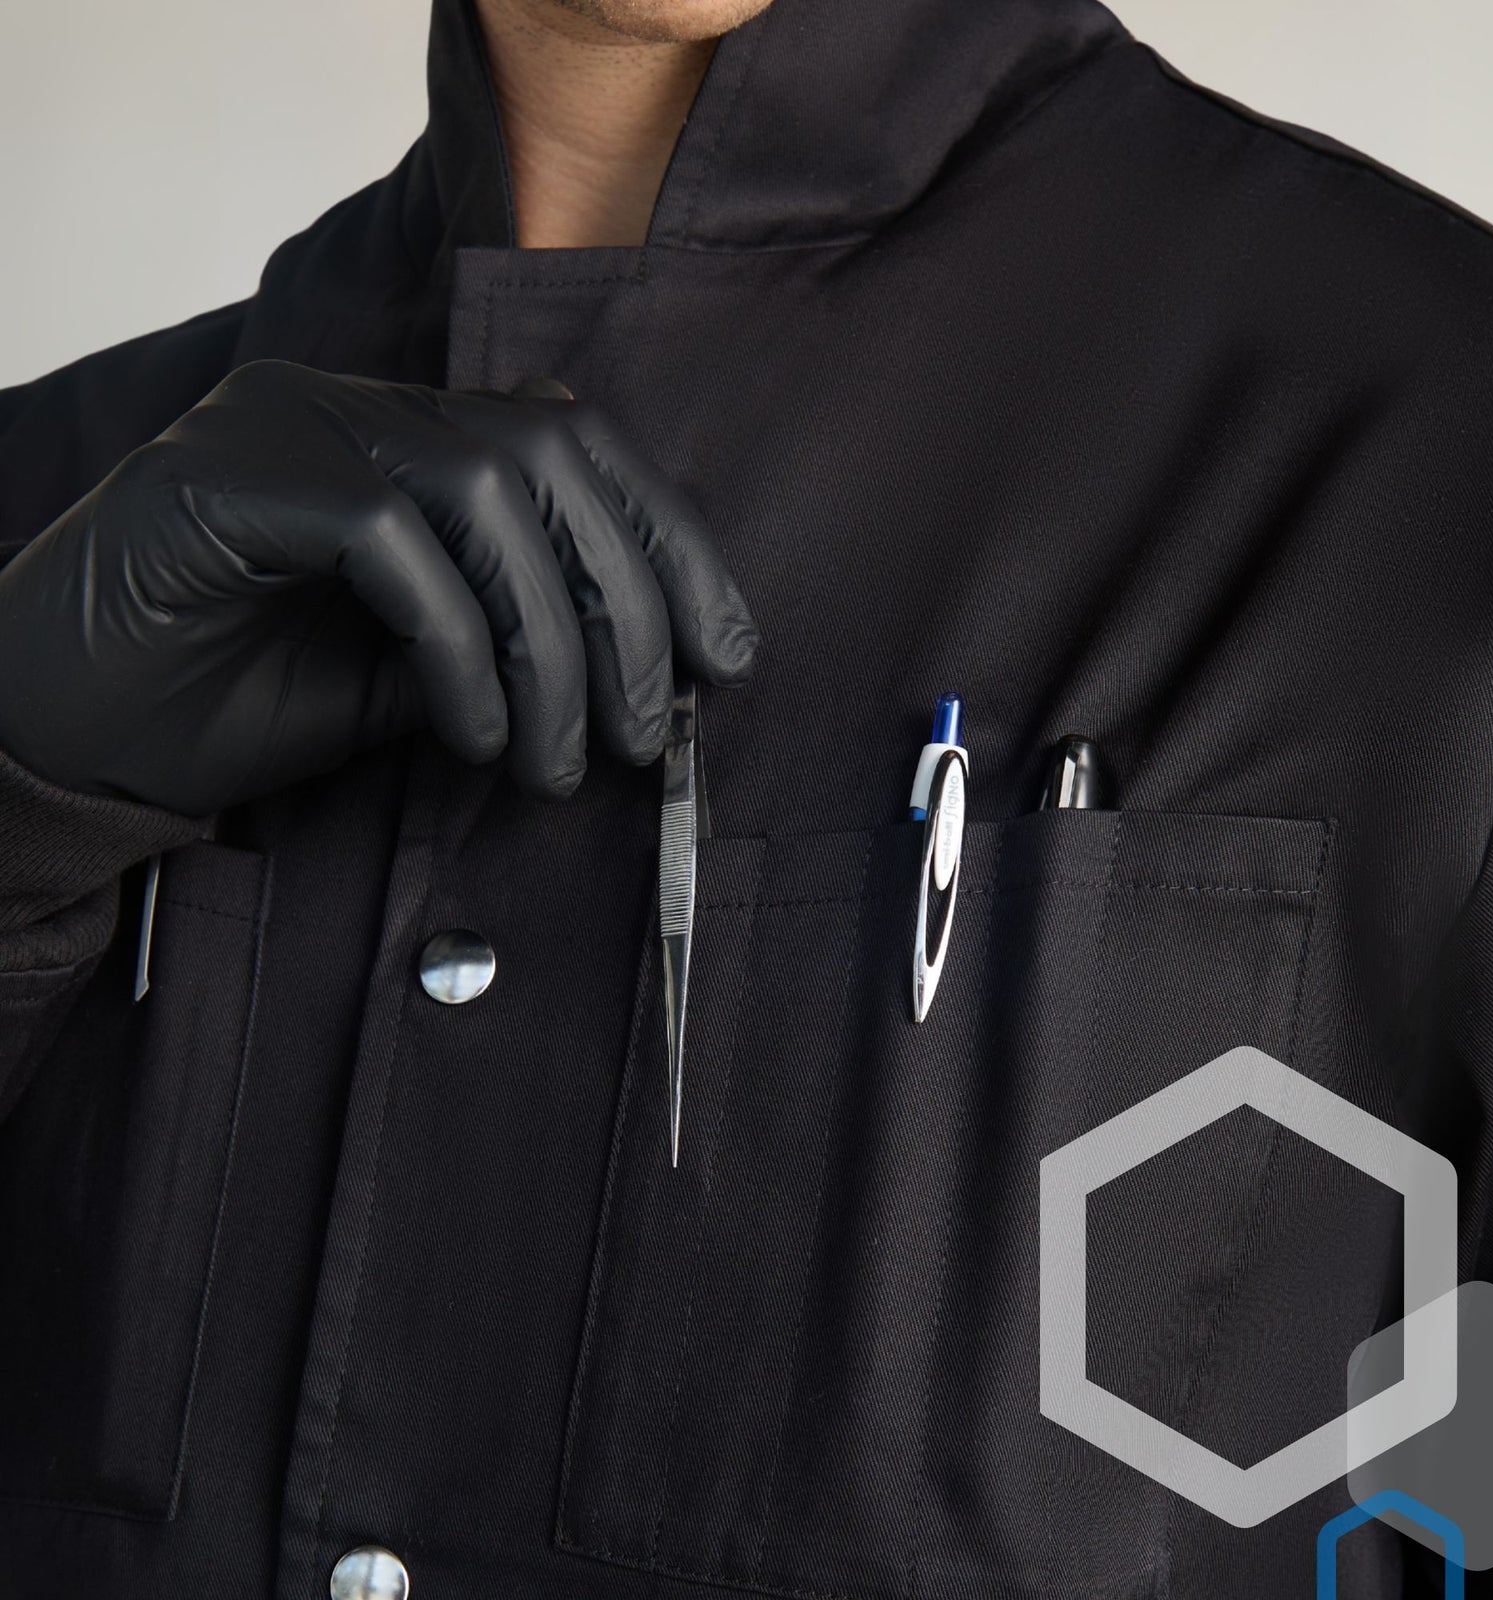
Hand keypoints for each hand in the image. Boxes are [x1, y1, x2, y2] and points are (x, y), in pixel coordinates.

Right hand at [0, 361, 757, 813]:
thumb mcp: (412, 682)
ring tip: (559, 762)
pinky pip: (393, 538)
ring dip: (551, 644)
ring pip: (488, 492)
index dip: (670, 546)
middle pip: (554, 456)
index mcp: (408, 436)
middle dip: (627, 602)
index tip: (725, 654)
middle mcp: (357, 404)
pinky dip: (457, 648)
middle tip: (647, 730)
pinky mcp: (236, 470)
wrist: (65, 736)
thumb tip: (642, 668)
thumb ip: (510, 645)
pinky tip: (470, 734)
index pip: (577, 448)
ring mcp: (290, 420)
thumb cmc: (235, 705)